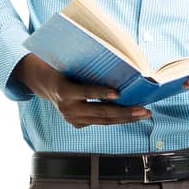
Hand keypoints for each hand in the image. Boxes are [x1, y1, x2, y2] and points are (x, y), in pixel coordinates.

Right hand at [13, 54, 151, 127]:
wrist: (44, 83)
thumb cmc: (62, 68)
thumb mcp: (70, 64)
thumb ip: (88, 69)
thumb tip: (118, 66)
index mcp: (63, 90)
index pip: (85, 92)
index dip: (101, 93)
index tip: (118, 93)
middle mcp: (67, 108)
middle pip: (100, 112)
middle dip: (125, 112)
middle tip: (143, 110)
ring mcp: (72, 119)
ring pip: (103, 121)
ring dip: (126, 117)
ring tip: (143, 113)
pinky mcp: (77, 124)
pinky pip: (100, 122)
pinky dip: (117, 118)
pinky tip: (131, 114)